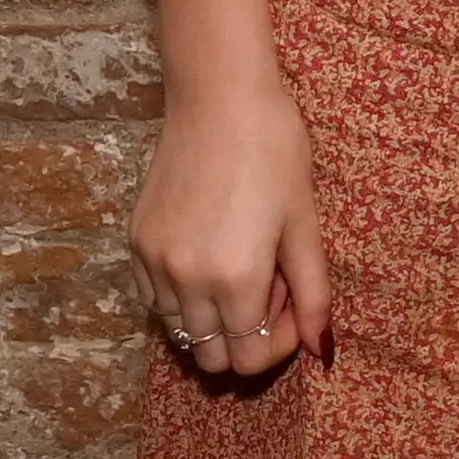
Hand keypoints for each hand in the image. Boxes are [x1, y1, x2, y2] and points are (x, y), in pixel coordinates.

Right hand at [130, 74, 334, 379]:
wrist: (218, 99)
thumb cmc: (274, 151)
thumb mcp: (304, 222)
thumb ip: (312, 292)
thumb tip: (322, 349)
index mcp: (236, 280)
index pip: (249, 359)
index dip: (279, 343)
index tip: (294, 306)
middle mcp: (186, 282)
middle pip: (212, 356)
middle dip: (248, 335)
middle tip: (271, 285)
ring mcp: (154, 264)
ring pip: (181, 330)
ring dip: (214, 316)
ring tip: (242, 264)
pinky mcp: (135, 243)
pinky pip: (153, 299)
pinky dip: (182, 296)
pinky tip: (208, 257)